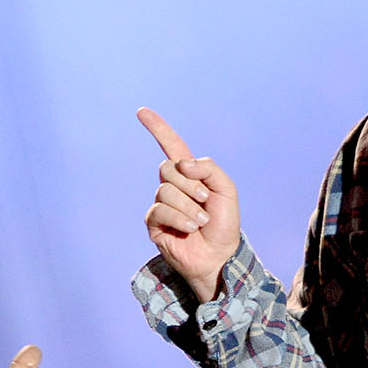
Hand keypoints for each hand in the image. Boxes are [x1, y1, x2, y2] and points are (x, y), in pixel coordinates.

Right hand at [138, 107, 240, 301]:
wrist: (219, 255)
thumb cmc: (224, 224)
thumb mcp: (226, 190)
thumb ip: (208, 169)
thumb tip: (181, 164)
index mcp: (190, 174)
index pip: (171, 146)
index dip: (158, 129)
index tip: (142, 112)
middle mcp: (172, 186)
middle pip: (168, 169)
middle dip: (191, 185)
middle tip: (205, 202)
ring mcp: (161, 204)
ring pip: (166, 190)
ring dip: (189, 206)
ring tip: (201, 221)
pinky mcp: (154, 223)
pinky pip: (161, 210)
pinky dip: (180, 218)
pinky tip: (191, 228)